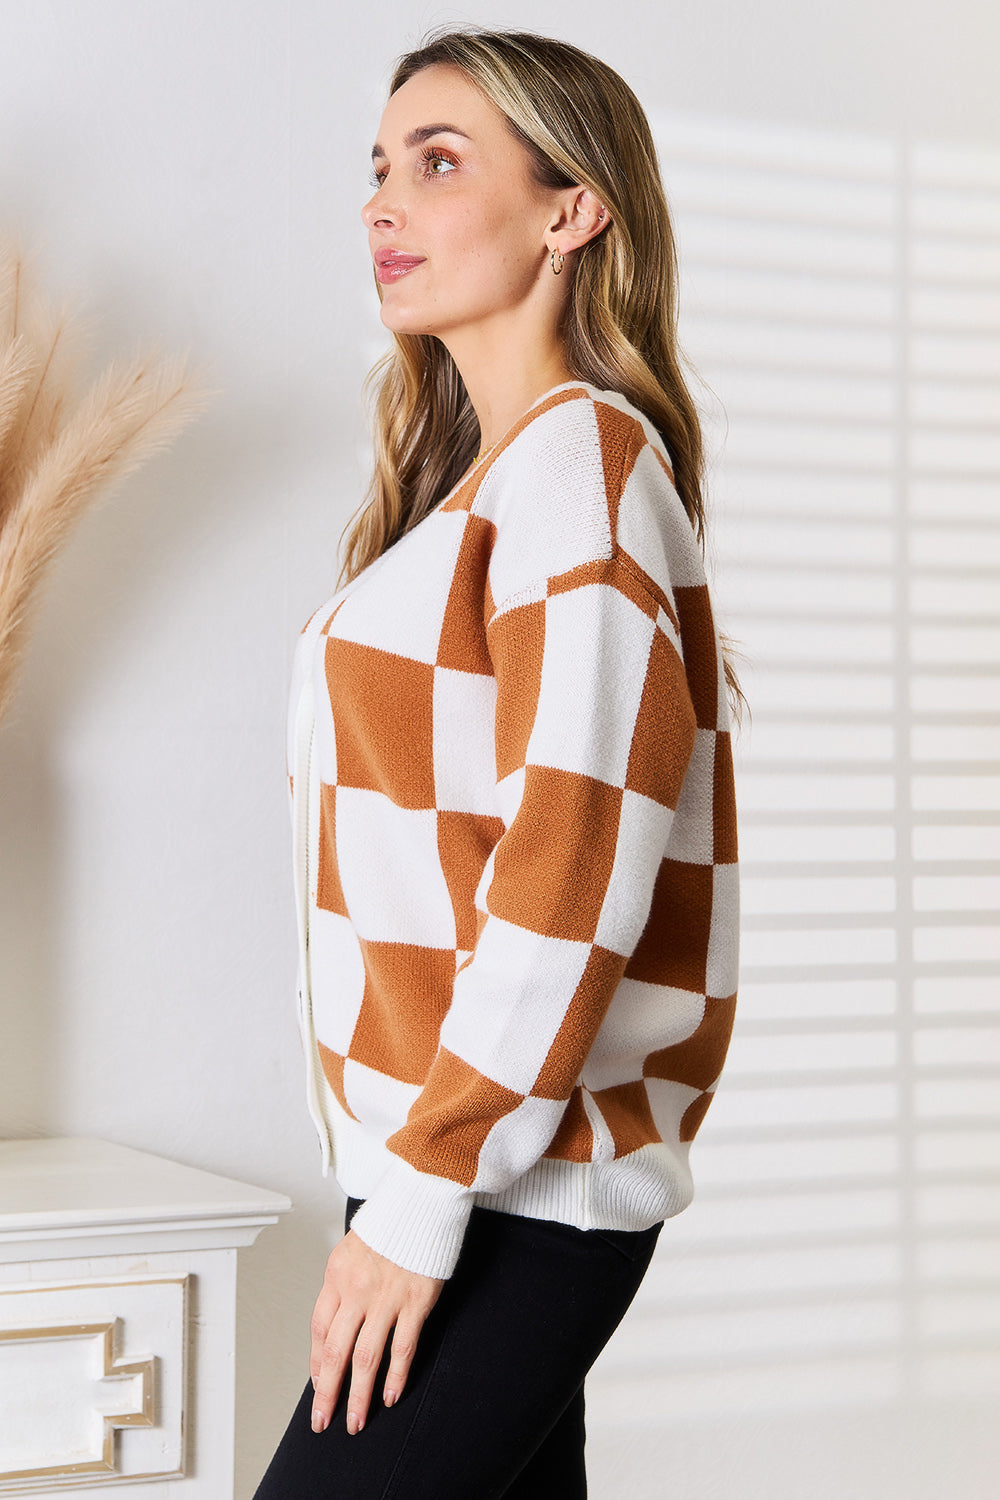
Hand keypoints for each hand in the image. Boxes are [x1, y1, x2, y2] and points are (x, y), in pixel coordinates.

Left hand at [309, 1228, 444, 1434]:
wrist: (421, 1201)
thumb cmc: (387, 1226)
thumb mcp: (350, 1250)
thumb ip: (341, 1287)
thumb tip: (334, 1329)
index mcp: (336, 1275)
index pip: (319, 1329)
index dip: (317, 1362)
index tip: (318, 1386)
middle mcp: (357, 1289)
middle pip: (336, 1352)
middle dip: (328, 1392)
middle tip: (323, 1420)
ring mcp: (387, 1297)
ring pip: (366, 1357)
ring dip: (359, 1395)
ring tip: (355, 1421)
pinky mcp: (416, 1301)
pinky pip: (403, 1347)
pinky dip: (396, 1376)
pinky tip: (391, 1395)